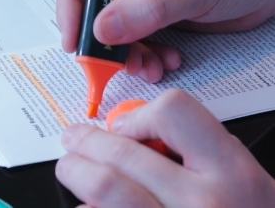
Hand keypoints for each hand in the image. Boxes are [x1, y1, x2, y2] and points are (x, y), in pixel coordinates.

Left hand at [55, 89, 274, 206]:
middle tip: (74, 138)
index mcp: (231, 174)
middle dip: (87, 141)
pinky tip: (91, 205)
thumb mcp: (241, 179)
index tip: (123, 125)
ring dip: (76, 171)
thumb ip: (195, 150)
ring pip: (104, 187)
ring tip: (71, 167)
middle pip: (122, 154)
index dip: (139, 115)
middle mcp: (203, 204)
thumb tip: (130, 131)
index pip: (173, 113)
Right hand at [56, 0, 274, 81]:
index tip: (76, 35)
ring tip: (144, 64)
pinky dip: (140, 51)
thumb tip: (104, 27)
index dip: (70, 1)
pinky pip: (126, 32)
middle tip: (105, 60)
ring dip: (122, 49)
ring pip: (106, 20)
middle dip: (99, 33)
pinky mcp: (144, 2)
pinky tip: (161, 58)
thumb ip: (149, 7)